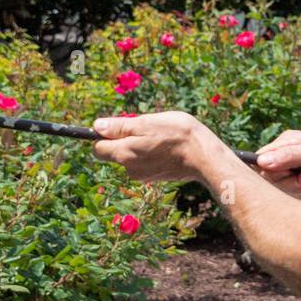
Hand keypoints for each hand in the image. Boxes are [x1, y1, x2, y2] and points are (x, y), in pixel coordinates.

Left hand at [90, 111, 218, 183]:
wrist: (204, 157)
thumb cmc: (176, 134)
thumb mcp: (146, 123)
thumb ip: (119, 127)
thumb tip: (96, 126)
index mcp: (123, 154)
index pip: (98, 148)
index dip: (103, 135)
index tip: (118, 126)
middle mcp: (129, 169)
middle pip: (114, 152)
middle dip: (123, 139)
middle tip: (145, 128)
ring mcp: (142, 175)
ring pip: (130, 156)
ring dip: (138, 145)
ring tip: (159, 137)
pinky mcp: (154, 177)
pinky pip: (143, 162)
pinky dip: (149, 153)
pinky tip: (165, 147)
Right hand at [253, 129, 300, 202]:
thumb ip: (291, 155)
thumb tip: (261, 162)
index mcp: (286, 142)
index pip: (262, 165)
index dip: (277, 175)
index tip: (296, 173)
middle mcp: (287, 156)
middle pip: (276, 183)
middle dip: (298, 184)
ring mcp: (295, 170)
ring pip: (290, 193)